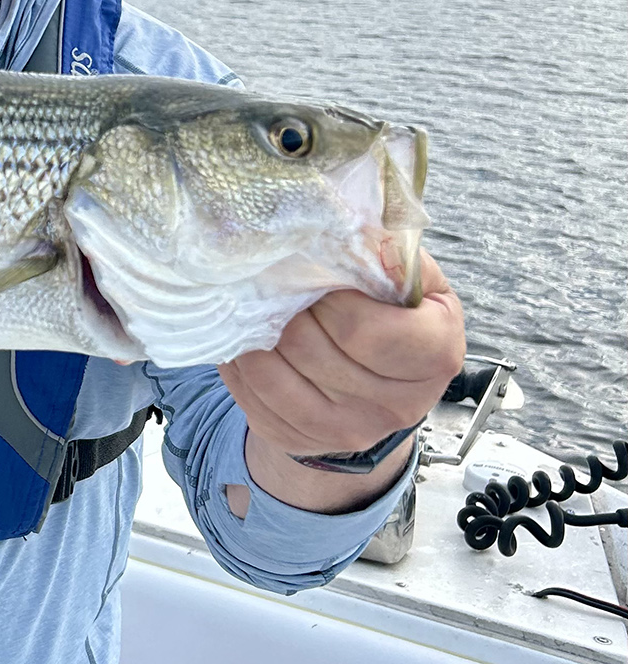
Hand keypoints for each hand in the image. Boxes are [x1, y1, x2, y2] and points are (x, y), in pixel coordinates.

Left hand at [218, 249, 464, 511]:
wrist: (379, 375)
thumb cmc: (394, 311)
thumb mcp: (409, 276)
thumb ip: (386, 255)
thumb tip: (349, 233)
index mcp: (435, 354)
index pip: (364, 330)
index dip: (328, 297)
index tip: (312, 268)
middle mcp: (399, 405)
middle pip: (311, 349)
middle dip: (282, 306)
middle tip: (268, 278)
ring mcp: (349, 430)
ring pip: (273, 375)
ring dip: (251, 332)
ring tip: (248, 301)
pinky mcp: (303, 439)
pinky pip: (252, 399)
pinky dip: (237, 361)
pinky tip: (240, 335)